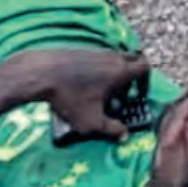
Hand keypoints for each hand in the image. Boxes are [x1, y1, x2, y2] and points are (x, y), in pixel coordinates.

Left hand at [0, 49, 150, 139]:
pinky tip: (85, 85)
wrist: (41, 73)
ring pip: (115, 58)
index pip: (145, 68)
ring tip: (102, 92)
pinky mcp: (83, 50)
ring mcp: (97, 51)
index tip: (138, 95)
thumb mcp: (91, 121)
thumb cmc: (70, 97)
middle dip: (133, 76)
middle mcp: (112, 57)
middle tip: (123, 93)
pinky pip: (100, 58)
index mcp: (120, 71)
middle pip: (133, 60)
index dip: (146, 82)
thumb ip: (111, 129)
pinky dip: (101, 69)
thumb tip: (124, 136)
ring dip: (115, 73)